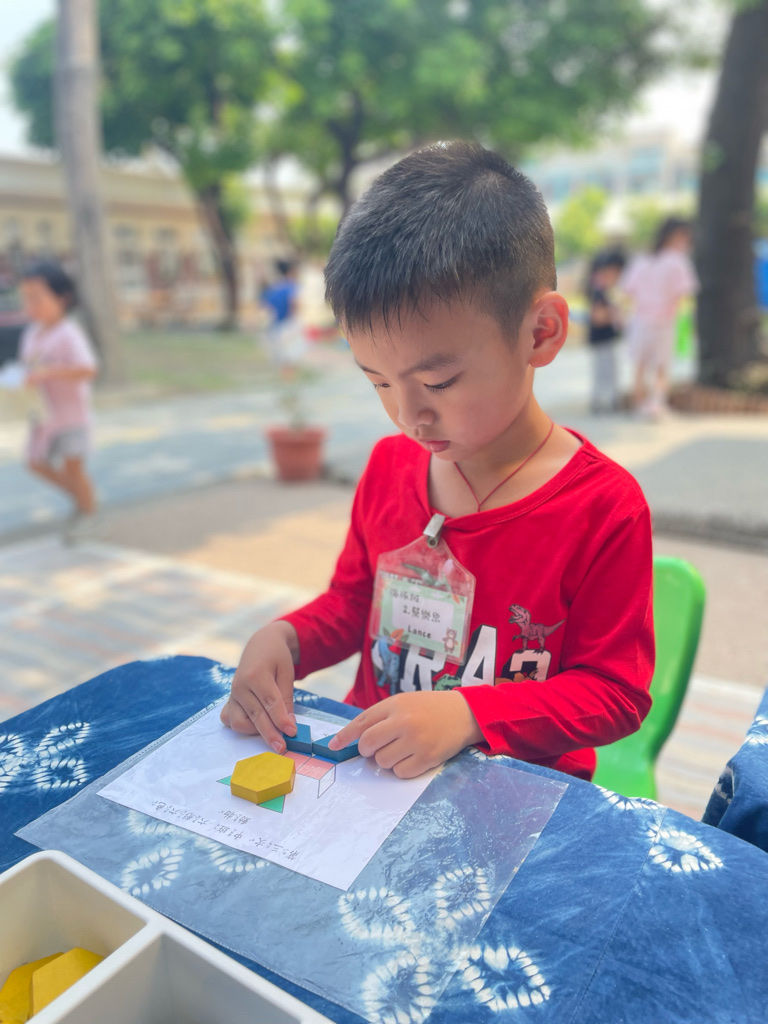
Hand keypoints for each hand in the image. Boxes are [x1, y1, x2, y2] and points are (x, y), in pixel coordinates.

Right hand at [220, 621, 298, 751]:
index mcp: (256, 675)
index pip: (271, 702)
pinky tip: (254, 724)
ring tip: (272, 729)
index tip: (292, 733)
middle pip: (256, 716)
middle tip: (282, 747)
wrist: (260, 644)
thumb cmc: (277, 656)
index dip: (281, 720)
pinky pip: (230, 719)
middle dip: (270, 734)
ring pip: (239, 722)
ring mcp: (232, 694)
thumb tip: (288, 725)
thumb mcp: (286, 672)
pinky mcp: (229, 700)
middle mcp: (240, 686)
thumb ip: (286, 698)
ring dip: (255, 731)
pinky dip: (241, 725)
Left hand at [329, 690, 483, 778]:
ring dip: (387, 759)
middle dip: (369, 750)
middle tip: (379, 746)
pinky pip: (400, 773)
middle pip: (369, 745)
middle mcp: (404, 722)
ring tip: (403, 748)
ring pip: (383, 762)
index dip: (345, 736)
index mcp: (395, 705)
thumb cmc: (428, 708)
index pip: (362, 722)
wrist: (464, 713)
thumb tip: (354, 740)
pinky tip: (413, 757)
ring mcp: (417, 741)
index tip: (333, 746)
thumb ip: (379, 717)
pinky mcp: (428, 759)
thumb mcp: (403, 703)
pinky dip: (402, 769)